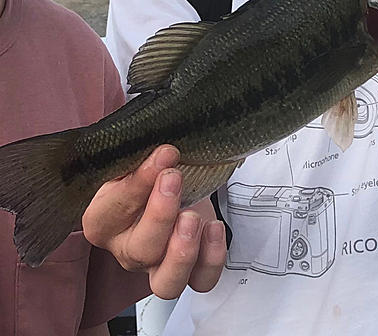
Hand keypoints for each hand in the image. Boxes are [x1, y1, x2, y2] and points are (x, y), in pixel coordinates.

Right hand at [82, 145, 226, 298]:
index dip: (137, 184)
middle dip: (160, 214)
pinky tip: (213, 227)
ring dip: (183, 252)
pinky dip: (212, 258)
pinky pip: (202, 281)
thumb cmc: (153, 175)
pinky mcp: (190, 271)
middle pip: (139, 251)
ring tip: (193, 217)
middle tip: (174, 180)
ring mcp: (158, 266)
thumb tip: (162, 154)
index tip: (163, 156)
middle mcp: (128, 250)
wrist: (176, 185)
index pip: (111, 212)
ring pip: (166, 284)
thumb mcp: (142, 163)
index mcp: (104, 222)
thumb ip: (143, 161)